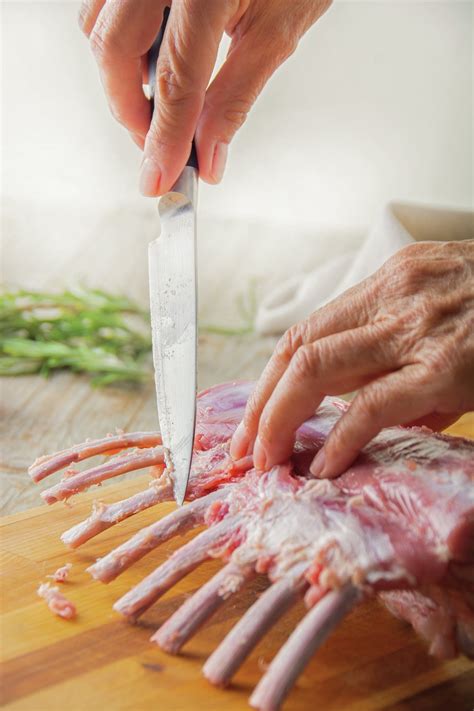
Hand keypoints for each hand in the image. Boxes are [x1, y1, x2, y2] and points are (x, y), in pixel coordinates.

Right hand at [79, 0, 330, 194]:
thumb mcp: (276, 32)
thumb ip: (236, 97)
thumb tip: (207, 155)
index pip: (175, 77)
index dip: (163, 137)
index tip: (159, 178)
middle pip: (114, 50)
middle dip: (130, 112)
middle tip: (158, 150)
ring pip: (99, 27)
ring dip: (120, 79)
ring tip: (162, 109)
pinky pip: (104, 7)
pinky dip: (120, 46)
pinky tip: (152, 65)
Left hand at [230, 240, 473, 477]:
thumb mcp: (452, 313)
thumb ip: (408, 360)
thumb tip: (370, 417)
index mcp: (392, 282)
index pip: (306, 331)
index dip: (268, 380)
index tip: (252, 420)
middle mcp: (394, 297)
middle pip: (296, 348)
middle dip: (258, 405)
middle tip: (242, 453)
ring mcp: (418, 328)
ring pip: (315, 368)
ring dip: (277, 420)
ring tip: (265, 463)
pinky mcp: (448, 366)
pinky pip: (372, 404)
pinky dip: (339, 439)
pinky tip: (323, 467)